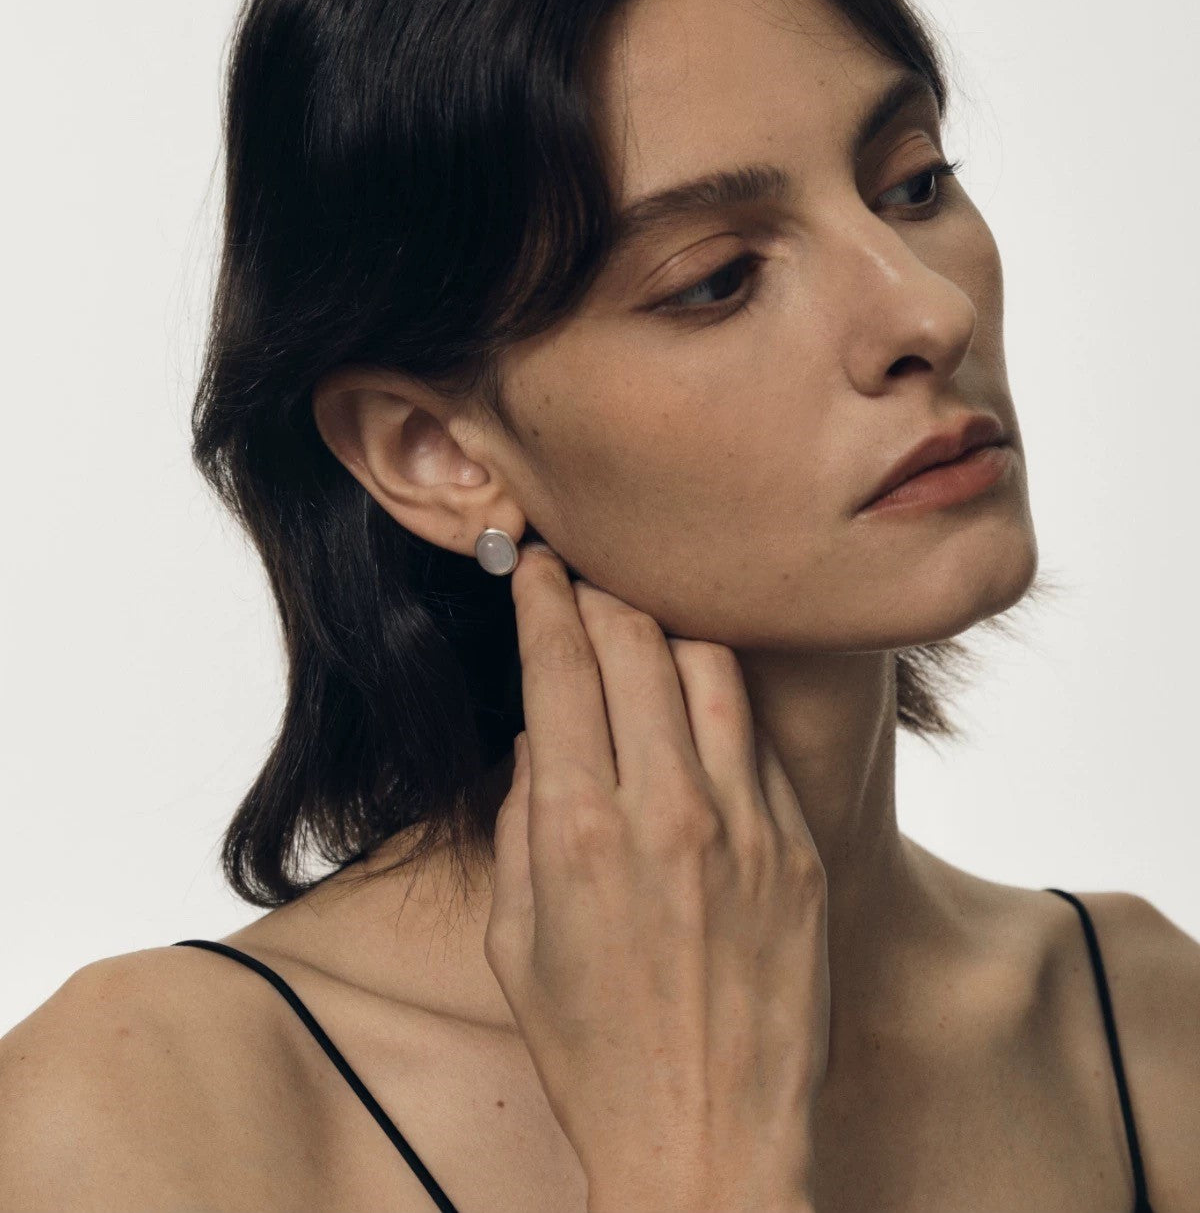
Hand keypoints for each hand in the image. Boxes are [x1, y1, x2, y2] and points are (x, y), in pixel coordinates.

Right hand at [483, 543, 828, 1212]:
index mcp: (578, 830)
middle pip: (635, 642)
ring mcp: (745, 826)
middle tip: (584, 579)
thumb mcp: (517, 941)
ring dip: (670, 627)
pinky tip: (702, 701)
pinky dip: (722, 700)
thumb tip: (542, 739)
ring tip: (646, 622)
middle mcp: (666, 811)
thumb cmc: (593, 1053)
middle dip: (600, 591)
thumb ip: (520, 822)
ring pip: (711, 668)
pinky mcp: (798, 850)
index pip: (560, 665)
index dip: (543, 598)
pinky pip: (758, 739)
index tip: (533, 565)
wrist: (709, 1142)